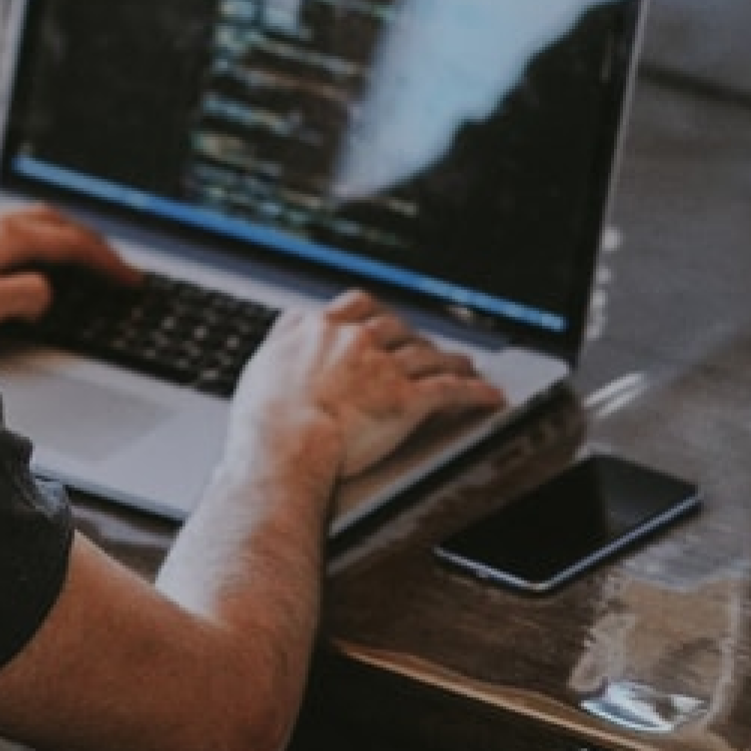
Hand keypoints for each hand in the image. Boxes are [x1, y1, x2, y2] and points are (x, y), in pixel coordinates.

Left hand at [0, 198, 136, 338]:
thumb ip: (26, 295)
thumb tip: (47, 291)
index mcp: (7, 234)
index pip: (73, 243)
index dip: (107, 262)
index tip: (130, 279)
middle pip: (57, 223)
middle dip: (91, 243)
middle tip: (114, 266)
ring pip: (32, 220)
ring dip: (62, 235)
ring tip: (78, 255)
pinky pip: (7, 225)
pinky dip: (32, 236)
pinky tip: (22, 247)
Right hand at [230, 289, 504, 484]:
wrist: (284, 444)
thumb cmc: (265, 418)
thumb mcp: (262, 364)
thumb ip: (282, 339)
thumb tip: (288, 325)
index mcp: (320, 329)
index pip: (356, 306)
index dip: (374, 312)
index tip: (381, 318)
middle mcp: (355, 340)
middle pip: (396, 328)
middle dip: (414, 336)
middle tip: (424, 345)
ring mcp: (383, 368)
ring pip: (427, 355)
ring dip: (449, 359)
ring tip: (463, 364)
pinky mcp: (407, 399)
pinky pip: (449, 390)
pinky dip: (474, 391)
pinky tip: (489, 394)